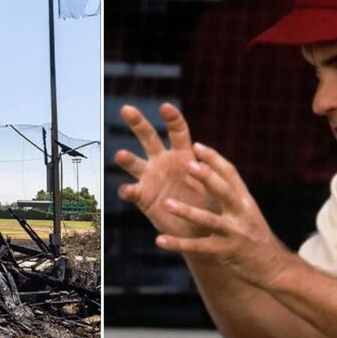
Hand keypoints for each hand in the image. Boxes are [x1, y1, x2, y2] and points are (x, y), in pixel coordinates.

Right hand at [115, 103, 210, 237]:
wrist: (200, 229)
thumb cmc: (210, 204)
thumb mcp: (215, 185)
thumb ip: (210, 169)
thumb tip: (201, 151)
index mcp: (183, 154)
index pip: (177, 131)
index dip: (171, 118)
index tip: (165, 107)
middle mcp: (163, 161)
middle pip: (148, 137)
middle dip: (137, 123)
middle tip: (126, 109)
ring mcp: (150, 178)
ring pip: (134, 163)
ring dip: (127, 159)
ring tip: (120, 155)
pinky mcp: (143, 197)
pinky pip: (132, 192)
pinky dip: (128, 191)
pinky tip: (128, 190)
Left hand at [156, 143, 295, 288]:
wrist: (275, 267)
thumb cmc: (255, 236)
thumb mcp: (246, 212)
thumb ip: (227, 195)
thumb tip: (201, 173)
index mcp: (246, 200)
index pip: (231, 174)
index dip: (214, 159)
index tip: (197, 145)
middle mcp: (242, 213)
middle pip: (224, 191)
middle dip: (207, 177)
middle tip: (187, 163)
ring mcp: (235, 233)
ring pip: (209, 220)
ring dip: (187, 211)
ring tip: (166, 203)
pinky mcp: (226, 252)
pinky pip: (199, 248)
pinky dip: (179, 244)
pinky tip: (160, 240)